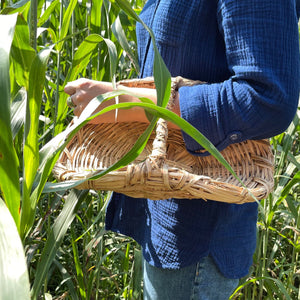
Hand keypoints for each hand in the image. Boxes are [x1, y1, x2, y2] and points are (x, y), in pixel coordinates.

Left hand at [64, 78, 179, 127]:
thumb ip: (87, 89)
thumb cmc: (116, 93)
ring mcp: (82, 107)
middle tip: (90, 104)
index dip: (73, 92)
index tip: (79, 95)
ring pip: (75, 110)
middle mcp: (80, 94)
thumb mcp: (99, 86)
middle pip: (70, 100)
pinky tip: (96, 116)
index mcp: (83, 84)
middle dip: (77, 102)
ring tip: (95, 110)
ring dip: (82, 111)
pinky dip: (85, 119)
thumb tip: (77, 94)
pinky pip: (80, 120)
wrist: (126, 102)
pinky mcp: (87, 118)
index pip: (68, 88)